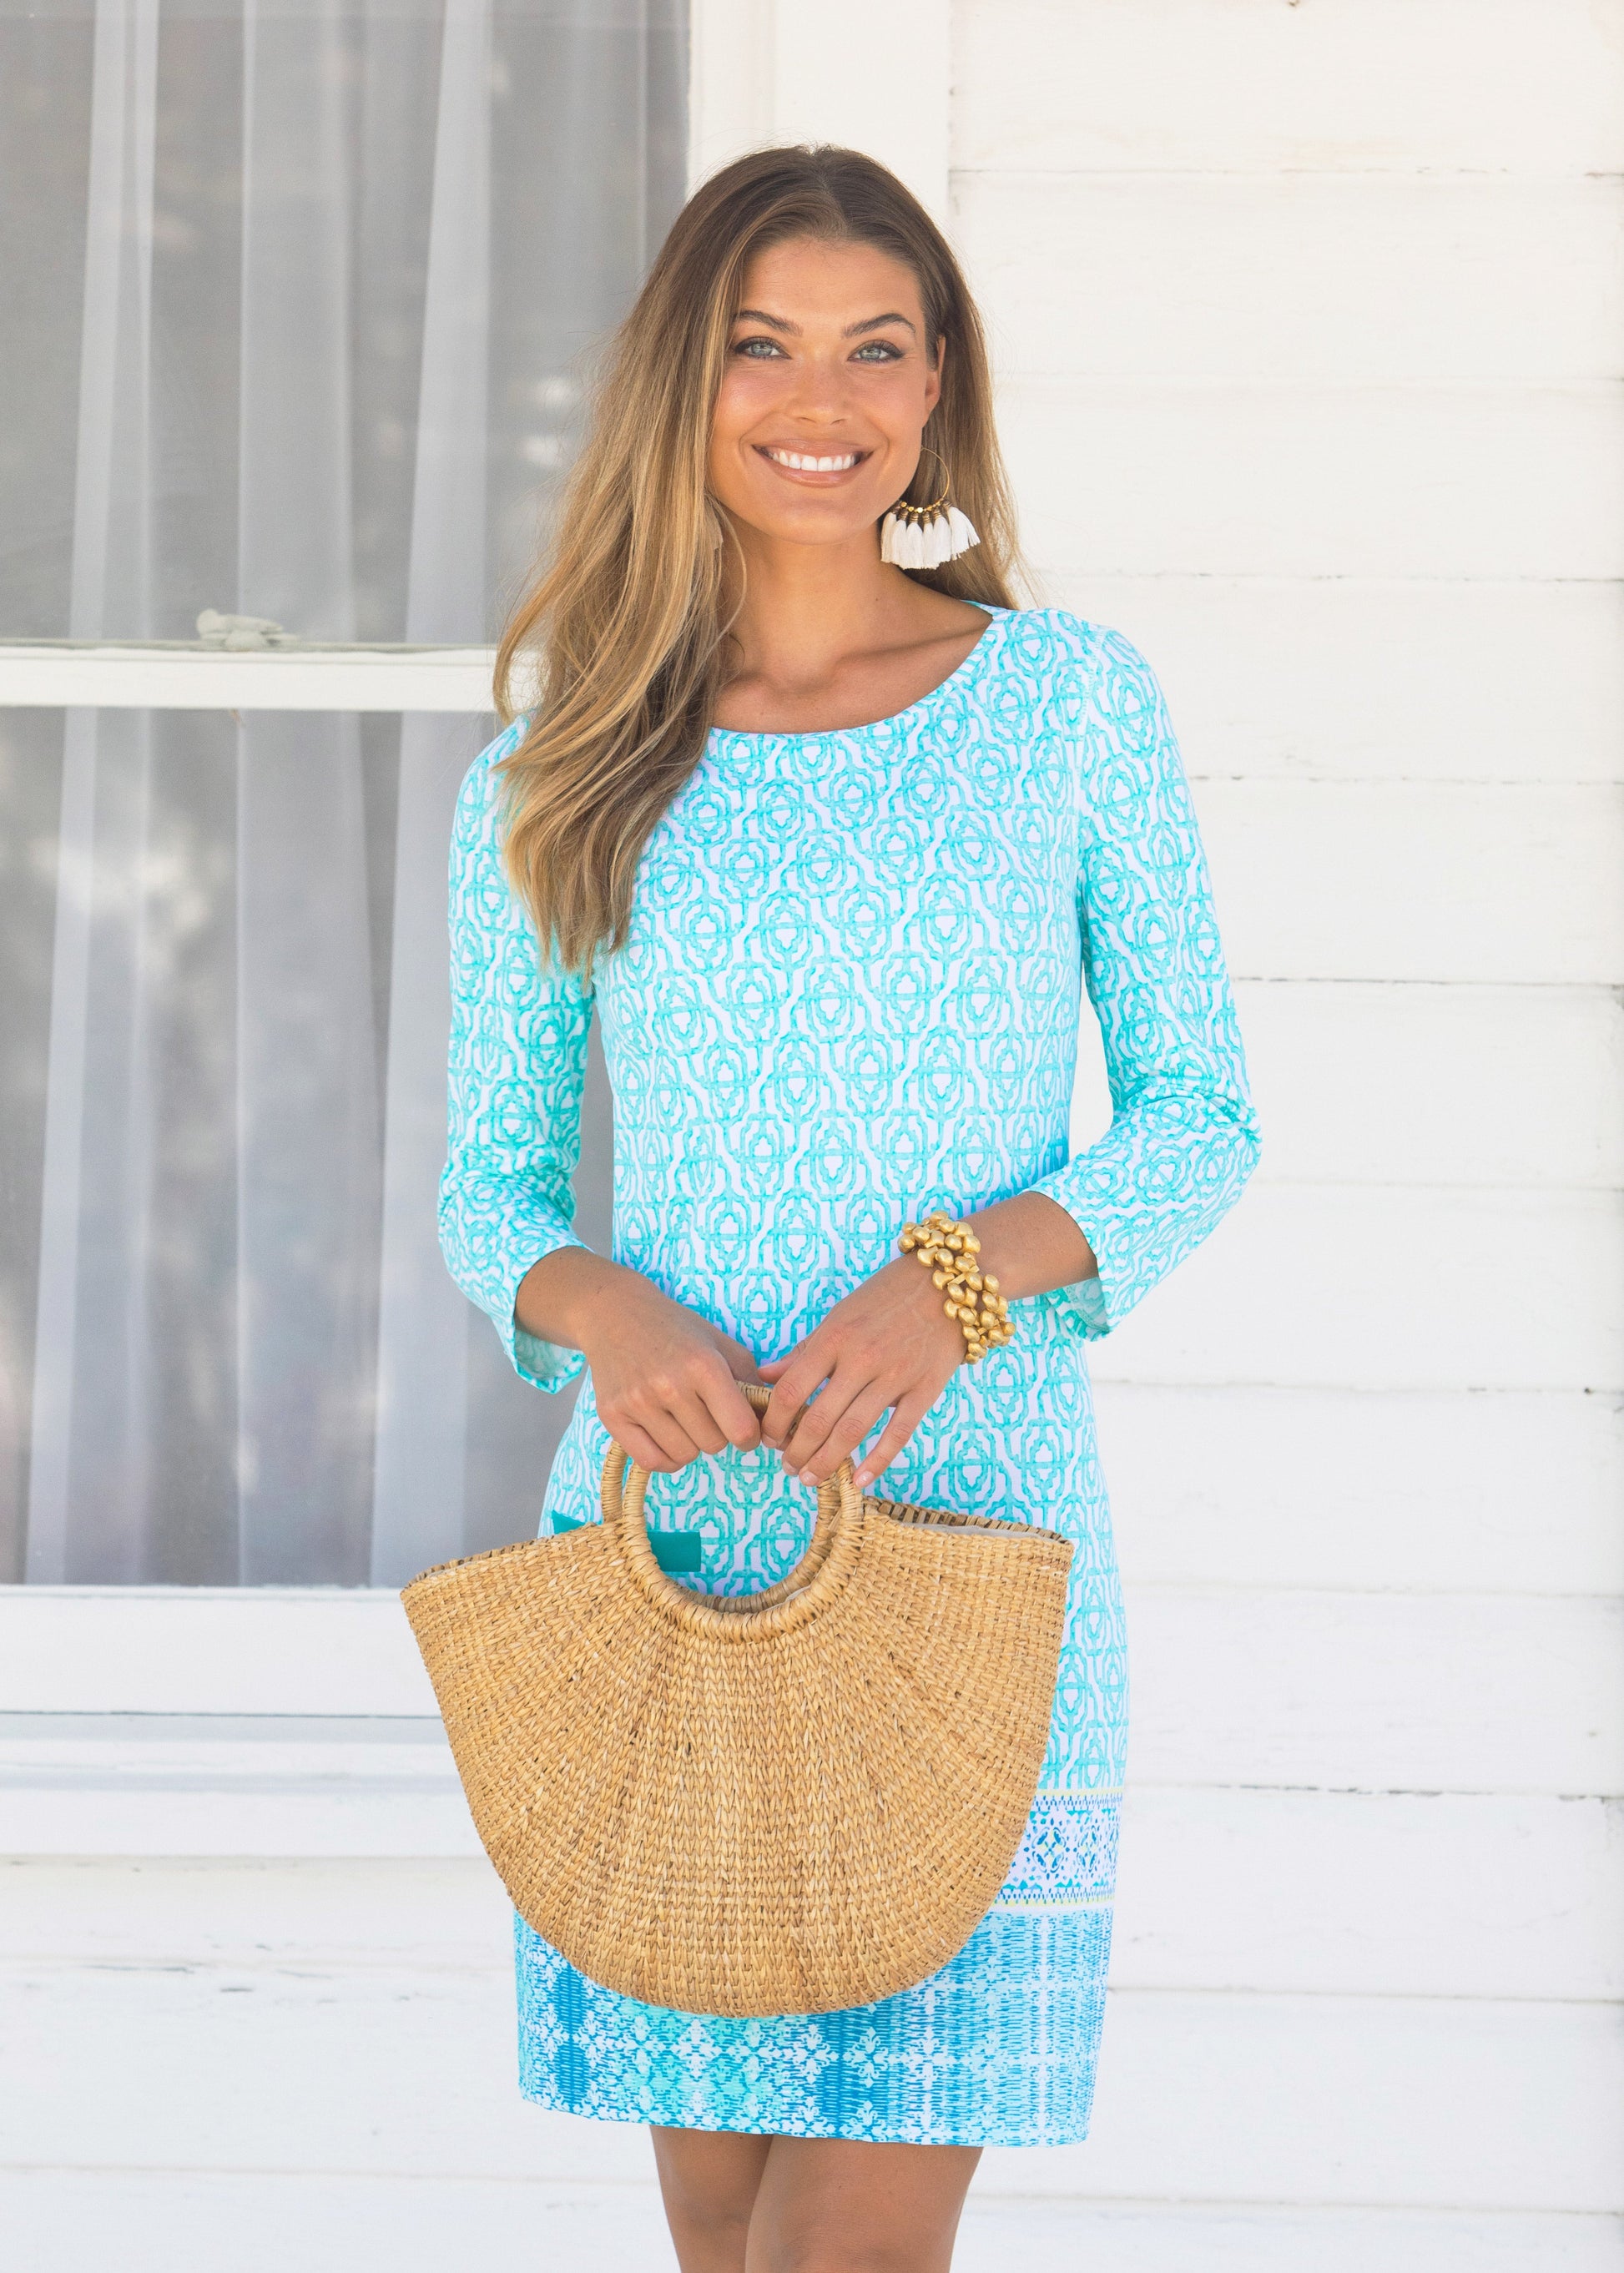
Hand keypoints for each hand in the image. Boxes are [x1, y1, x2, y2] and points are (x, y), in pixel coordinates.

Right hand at [516, 1249, 762, 1474]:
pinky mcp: (612, 1416)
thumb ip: (749, 1379)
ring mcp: (638, 1402)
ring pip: (683, 1456)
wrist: (616, 1314)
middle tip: (706, 1414)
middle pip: (713, 1445)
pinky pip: (651, 1461)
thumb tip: (770, 1418)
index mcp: (703, 1365)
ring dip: (690, 1445)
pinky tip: (667, 1436)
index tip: (745, 1430)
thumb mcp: (719, 1342)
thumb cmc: (676, 1329)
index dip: (750, 1436)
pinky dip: (665, 1457)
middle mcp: (670, 1385)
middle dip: (717, 1434)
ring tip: (684, 1419)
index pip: (741, 1429)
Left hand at [757, 1255, 963, 1491]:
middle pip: (819, 1418)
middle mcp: (861, 1358)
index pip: (793, 1389)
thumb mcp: (839, 1314)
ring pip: (853, 1430)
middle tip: (789, 1467)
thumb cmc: (887, 1296)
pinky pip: (898, 1433)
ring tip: (811, 1477)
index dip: (775, 1421)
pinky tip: (859, 1480)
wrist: (948, 1284)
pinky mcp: (925, 1389)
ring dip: (827, 1461)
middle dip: (797, 1450)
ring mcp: (895, 1376)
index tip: (768, 1438)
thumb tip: (767, 1375)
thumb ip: (805, 1349)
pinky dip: (877, 1461)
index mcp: (834, 1337)